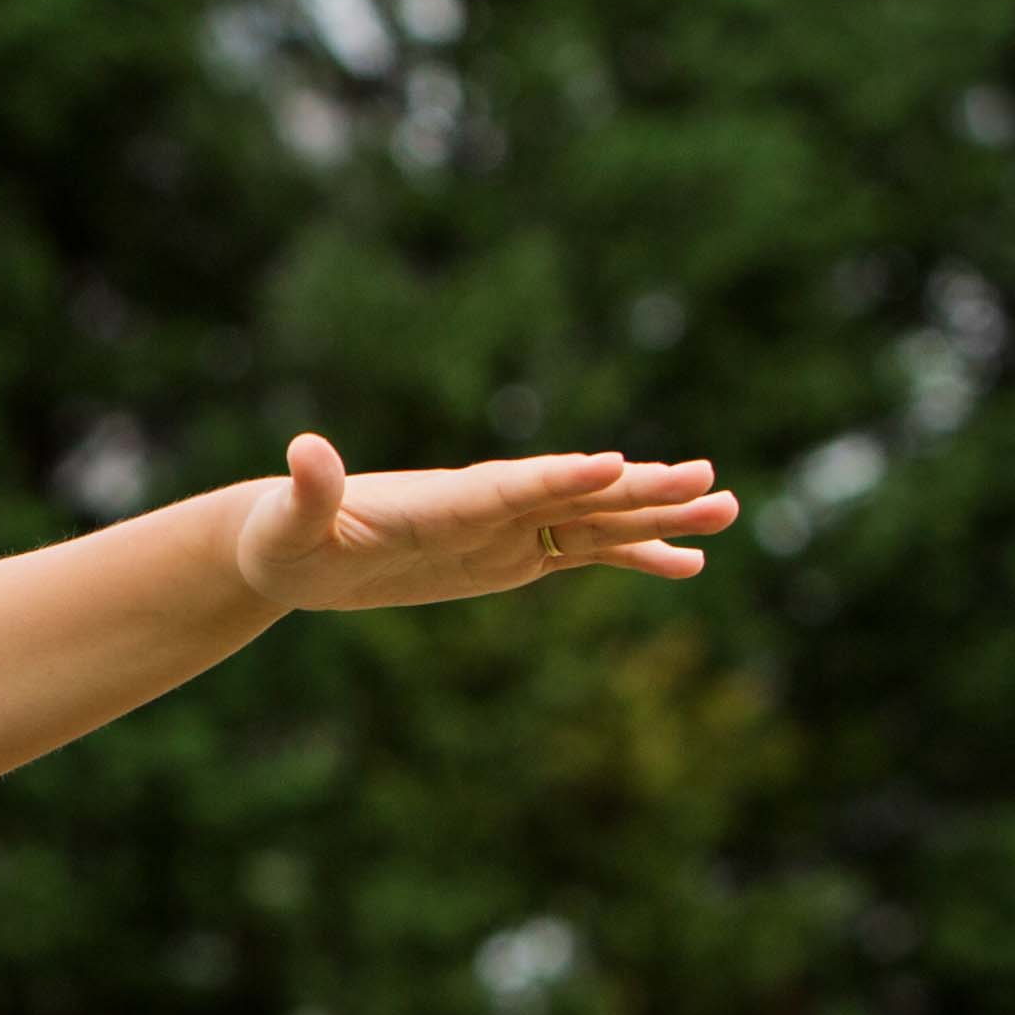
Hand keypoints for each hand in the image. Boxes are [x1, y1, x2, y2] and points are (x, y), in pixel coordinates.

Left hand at [231, 438, 736, 615]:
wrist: (299, 546)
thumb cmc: (287, 536)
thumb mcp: (291, 523)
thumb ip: (309, 490)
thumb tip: (305, 450)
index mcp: (442, 501)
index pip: (509, 487)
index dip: (558, 479)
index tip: (613, 465)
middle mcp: (487, 507)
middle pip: (574, 496)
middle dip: (638, 491)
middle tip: (706, 478)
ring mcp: (507, 529)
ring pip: (596, 521)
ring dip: (658, 517)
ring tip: (727, 508)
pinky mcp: (513, 555)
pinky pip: (585, 553)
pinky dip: (636, 557)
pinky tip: (689, 564)